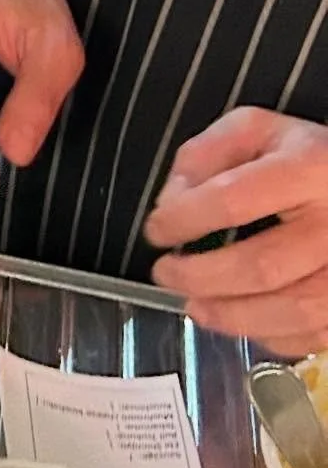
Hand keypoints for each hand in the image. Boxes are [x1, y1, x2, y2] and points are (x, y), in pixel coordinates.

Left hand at [145, 108, 327, 355]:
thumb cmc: (308, 158)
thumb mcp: (256, 132)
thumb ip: (206, 154)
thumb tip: (172, 202)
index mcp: (307, 169)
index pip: (232, 200)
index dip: (184, 219)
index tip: (156, 230)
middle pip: (261, 267)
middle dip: (199, 277)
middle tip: (165, 274)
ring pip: (289, 310)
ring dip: (229, 316)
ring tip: (193, 305)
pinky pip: (311, 334)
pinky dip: (269, 335)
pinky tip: (240, 320)